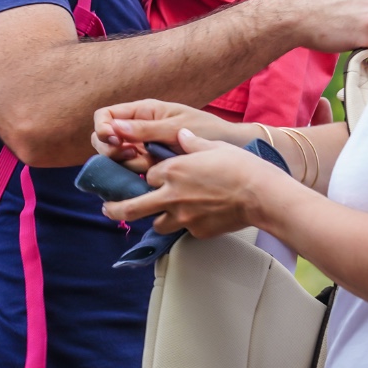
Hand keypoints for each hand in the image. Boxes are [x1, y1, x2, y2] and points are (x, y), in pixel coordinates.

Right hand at [93, 100, 257, 167]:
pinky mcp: (151, 167)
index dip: (103, 128)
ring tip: (149, 165)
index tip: (114, 139)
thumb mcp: (176, 127)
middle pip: (105, 140)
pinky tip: (147, 179)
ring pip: (117, 159)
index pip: (106, 116)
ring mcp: (143, 149)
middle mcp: (138, 130)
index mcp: (143, 112)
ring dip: (128, 164)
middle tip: (132, 154)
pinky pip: (133, 172)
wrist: (230, 149)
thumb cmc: (207, 129)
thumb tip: (114, 127)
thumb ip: (146, 129)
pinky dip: (136, 176)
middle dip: (112, 150)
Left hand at [104, 128, 284, 238]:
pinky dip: (186, 225)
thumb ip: (192, 142)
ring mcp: (183, 217)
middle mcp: (171, 195)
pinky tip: (198, 218)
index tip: (156, 174)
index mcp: (172, 170)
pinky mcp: (197, 232)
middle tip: (107, 208)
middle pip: (132, 207)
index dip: (152, 175)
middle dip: (115, 208)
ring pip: (157, 223)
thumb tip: (181, 135)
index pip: (148, 175)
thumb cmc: (240, 166)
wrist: (261, 195)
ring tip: (161, 215)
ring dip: (156, 218)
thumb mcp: (214, 146)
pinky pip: (184, 231)